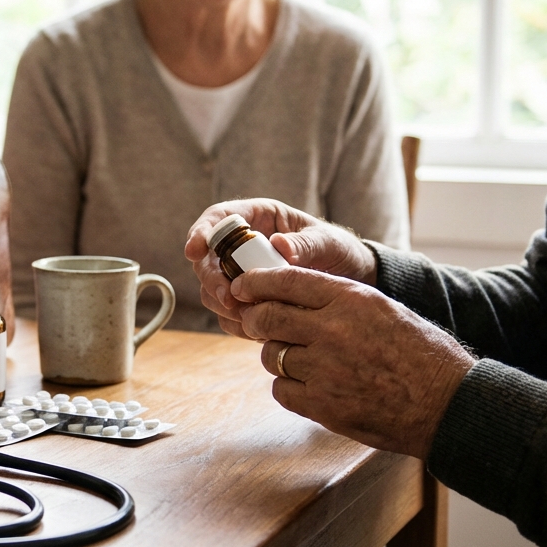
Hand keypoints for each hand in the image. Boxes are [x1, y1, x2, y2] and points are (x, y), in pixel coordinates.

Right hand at [184, 199, 378, 339]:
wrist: (351, 282)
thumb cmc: (339, 251)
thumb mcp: (328, 243)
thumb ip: (306, 243)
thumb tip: (279, 245)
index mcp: (257, 217)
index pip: (217, 218)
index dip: (200, 232)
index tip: (194, 250)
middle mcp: (241, 244)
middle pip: (206, 258)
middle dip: (211, 279)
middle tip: (228, 298)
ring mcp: (240, 273)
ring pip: (211, 288)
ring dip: (221, 303)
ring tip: (247, 317)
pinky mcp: (245, 299)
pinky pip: (227, 313)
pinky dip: (235, 322)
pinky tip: (255, 329)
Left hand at [236, 265, 474, 458]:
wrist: (447, 404)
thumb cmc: (422, 354)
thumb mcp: (383, 309)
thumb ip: (338, 301)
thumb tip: (293, 296)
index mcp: (350, 299)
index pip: (285, 281)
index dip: (256, 282)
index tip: (243, 287)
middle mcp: (332, 331)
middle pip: (267, 318)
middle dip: (255, 319)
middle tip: (256, 322)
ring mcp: (325, 370)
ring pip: (271, 356)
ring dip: (277, 356)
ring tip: (297, 358)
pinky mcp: (322, 405)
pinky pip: (282, 390)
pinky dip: (288, 387)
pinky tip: (307, 384)